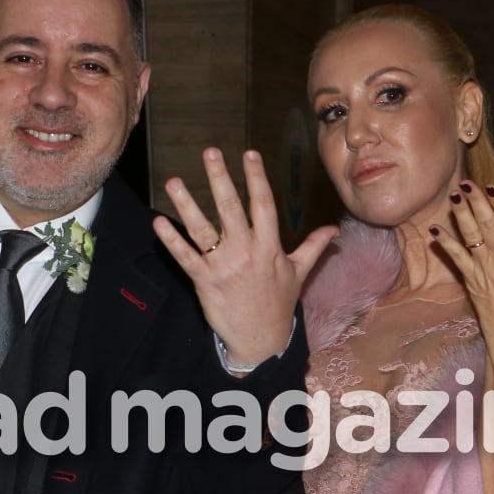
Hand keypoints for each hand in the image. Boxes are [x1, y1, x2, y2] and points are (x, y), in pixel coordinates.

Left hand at [155, 148, 337, 366]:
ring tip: (174, 181)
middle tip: (210, 152)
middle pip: (232, 208)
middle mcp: (246, 252)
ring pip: (202, 229)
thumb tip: (334, 230)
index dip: (256, 177)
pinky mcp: (205, 282)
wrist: (260, 341)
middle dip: (220, 179)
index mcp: (270, 246)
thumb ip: (313, 246)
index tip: (249, 154)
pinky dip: (170, 240)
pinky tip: (159, 222)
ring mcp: (224, 267)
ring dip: (186, 204)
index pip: (263, 204)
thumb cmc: (278, 305)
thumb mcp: (299, 273)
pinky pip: (184, 257)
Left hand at [433, 182, 493, 368]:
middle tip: (466, 183)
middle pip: (486, 225)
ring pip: (470, 237)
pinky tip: (435, 230)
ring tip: (453, 195)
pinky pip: (456, 259)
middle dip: (476, 202)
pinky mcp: (471, 281)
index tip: (492, 187)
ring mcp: (483, 269)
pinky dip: (445, 244)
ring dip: (460, 215)